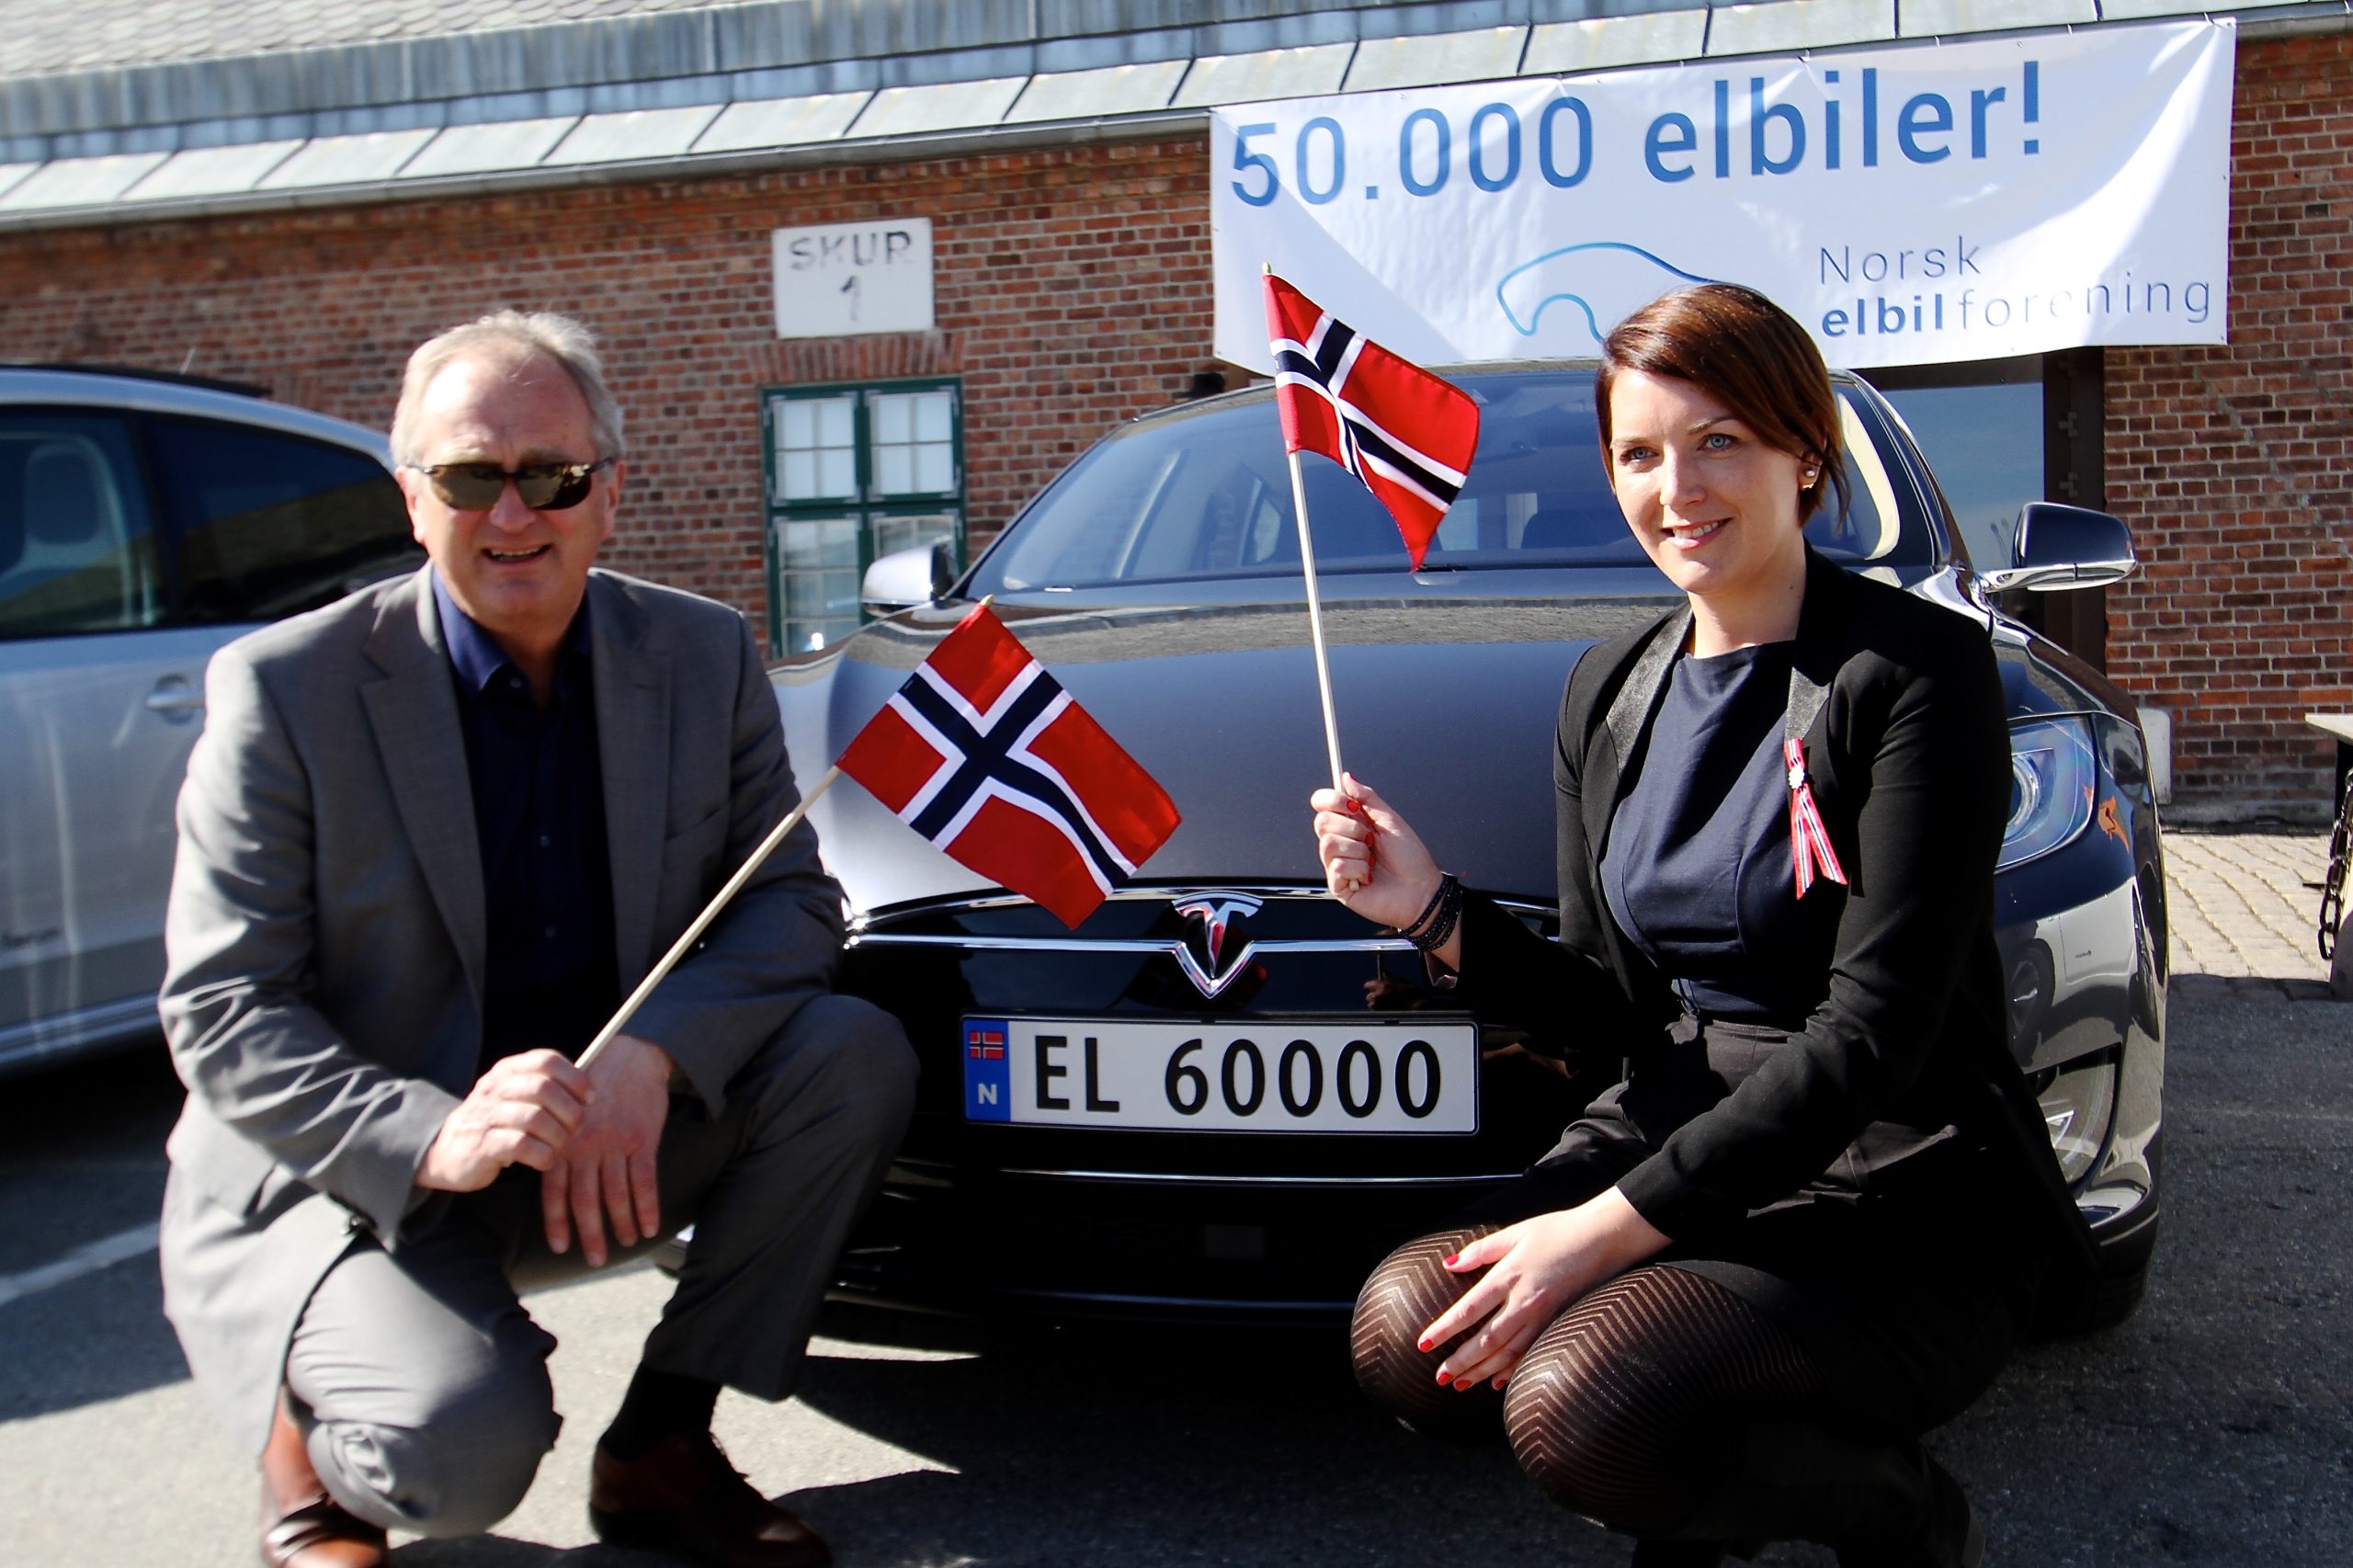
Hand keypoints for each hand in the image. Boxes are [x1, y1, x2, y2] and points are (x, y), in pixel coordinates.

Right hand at [417, 1049, 593, 1191]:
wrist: (446, 1150)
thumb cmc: (495, 1122)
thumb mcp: (514, 1096)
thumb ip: (546, 1089)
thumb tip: (588, 1094)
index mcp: (507, 1071)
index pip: (547, 1060)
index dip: (575, 1078)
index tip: (588, 1099)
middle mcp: (495, 1089)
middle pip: (545, 1089)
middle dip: (570, 1111)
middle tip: (575, 1128)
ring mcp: (486, 1116)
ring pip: (536, 1118)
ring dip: (558, 1136)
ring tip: (559, 1146)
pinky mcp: (483, 1145)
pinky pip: (523, 1146)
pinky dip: (543, 1155)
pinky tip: (545, 1160)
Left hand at [541, 1033, 673, 1266]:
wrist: (632, 1057)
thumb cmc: (597, 1087)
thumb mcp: (568, 1112)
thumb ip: (561, 1144)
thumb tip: (555, 1178)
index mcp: (564, 1142)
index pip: (554, 1190)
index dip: (557, 1221)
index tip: (560, 1246)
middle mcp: (585, 1146)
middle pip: (586, 1200)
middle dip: (590, 1233)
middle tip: (594, 1260)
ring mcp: (614, 1144)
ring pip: (615, 1195)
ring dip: (622, 1225)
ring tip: (626, 1244)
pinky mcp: (642, 1140)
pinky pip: (644, 1181)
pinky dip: (647, 1208)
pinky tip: (651, 1227)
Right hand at [1309, 773, 1442, 931]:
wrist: (1420, 890)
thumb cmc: (1410, 859)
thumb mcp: (1390, 821)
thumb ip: (1367, 798)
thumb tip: (1347, 777)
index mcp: (1351, 824)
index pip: (1322, 804)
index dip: (1331, 799)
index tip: (1352, 805)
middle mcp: (1341, 842)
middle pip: (1321, 821)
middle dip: (1352, 828)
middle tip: (1371, 838)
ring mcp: (1337, 864)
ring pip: (1328, 843)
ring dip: (1357, 850)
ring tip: (1372, 860)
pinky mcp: (1337, 885)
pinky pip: (1337, 867)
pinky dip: (1359, 869)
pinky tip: (1369, 877)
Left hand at [1418, 1188, 1670, 1390]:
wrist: (1605, 1238)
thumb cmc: (1559, 1230)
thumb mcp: (1516, 1232)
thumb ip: (1481, 1251)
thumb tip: (1449, 1264)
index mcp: (1509, 1275)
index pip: (1469, 1310)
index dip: (1444, 1330)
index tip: (1423, 1345)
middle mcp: (1525, 1301)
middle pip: (1487, 1340)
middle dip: (1461, 1362)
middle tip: (1439, 1378)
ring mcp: (1544, 1317)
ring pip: (1508, 1353)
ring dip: (1482, 1372)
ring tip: (1460, 1384)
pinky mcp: (1559, 1324)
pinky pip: (1531, 1354)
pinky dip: (1513, 1371)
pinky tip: (1497, 1382)